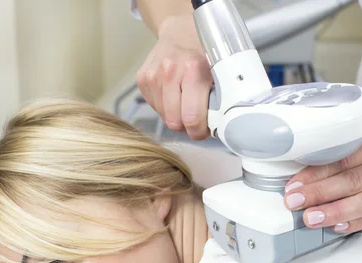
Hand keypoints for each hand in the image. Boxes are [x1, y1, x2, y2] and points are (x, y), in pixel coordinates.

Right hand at [136, 14, 212, 139]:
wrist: (180, 30)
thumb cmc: (203, 51)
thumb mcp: (219, 69)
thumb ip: (219, 98)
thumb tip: (218, 126)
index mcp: (193, 69)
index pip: (192, 118)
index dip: (199, 131)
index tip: (204, 130)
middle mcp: (169, 71)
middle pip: (174, 122)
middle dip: (187, 126)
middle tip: (197, 117)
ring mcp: (152, 75)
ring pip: (164, 117)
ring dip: (176, 115)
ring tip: (186, 101)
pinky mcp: (142, 79)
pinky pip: (155, 108)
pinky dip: (166, 106)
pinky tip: (174, 93)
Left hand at [284, 128, 361, 232]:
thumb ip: (340, 157)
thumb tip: (301, 181)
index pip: (342, 159)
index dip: (315, 174)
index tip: (293, 186)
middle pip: (352, 180)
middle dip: (319, 193)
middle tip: (294, 203)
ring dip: (335, 211)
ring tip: (311, 218)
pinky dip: (356, 223)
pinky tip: (337, 226)